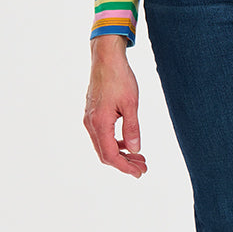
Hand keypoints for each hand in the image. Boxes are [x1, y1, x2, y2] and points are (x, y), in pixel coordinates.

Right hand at [84, 37, 147, 176]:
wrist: (106, 58)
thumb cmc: (119, 78)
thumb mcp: (131, 104)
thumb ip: (132, 129)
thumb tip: (136, 150)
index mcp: (100, 123)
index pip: (111, 155)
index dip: (125, 167)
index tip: (139, 172)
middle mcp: (91, 123)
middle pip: (105, 154)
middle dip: (124, 163)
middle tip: (143, 167)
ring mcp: (90, 118)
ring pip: (103, 145)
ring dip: (120, 154)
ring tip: (139, 157)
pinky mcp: (93, 113)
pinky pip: (102, 135)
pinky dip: (115, 143)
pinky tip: (128, 142)